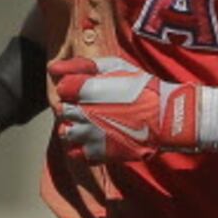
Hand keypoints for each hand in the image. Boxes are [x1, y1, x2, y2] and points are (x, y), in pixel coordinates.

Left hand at [48, 55, 200, 163]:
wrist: (165, 117)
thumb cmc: (142, 87)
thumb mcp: (115, 65)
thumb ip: (82, 65)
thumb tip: (52, 67)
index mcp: (84, 89)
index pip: (62, 89)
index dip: (74, 88)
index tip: (89, 90)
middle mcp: (81, 113)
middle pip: (63, 111)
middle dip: (75, 108)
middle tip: (95, 107)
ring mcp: (88, 135)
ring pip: (66, 133)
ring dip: (76, 128)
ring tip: (94, 124)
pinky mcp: (97, 153)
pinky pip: (76, 153)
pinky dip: (82, 147)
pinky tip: (97, 139)